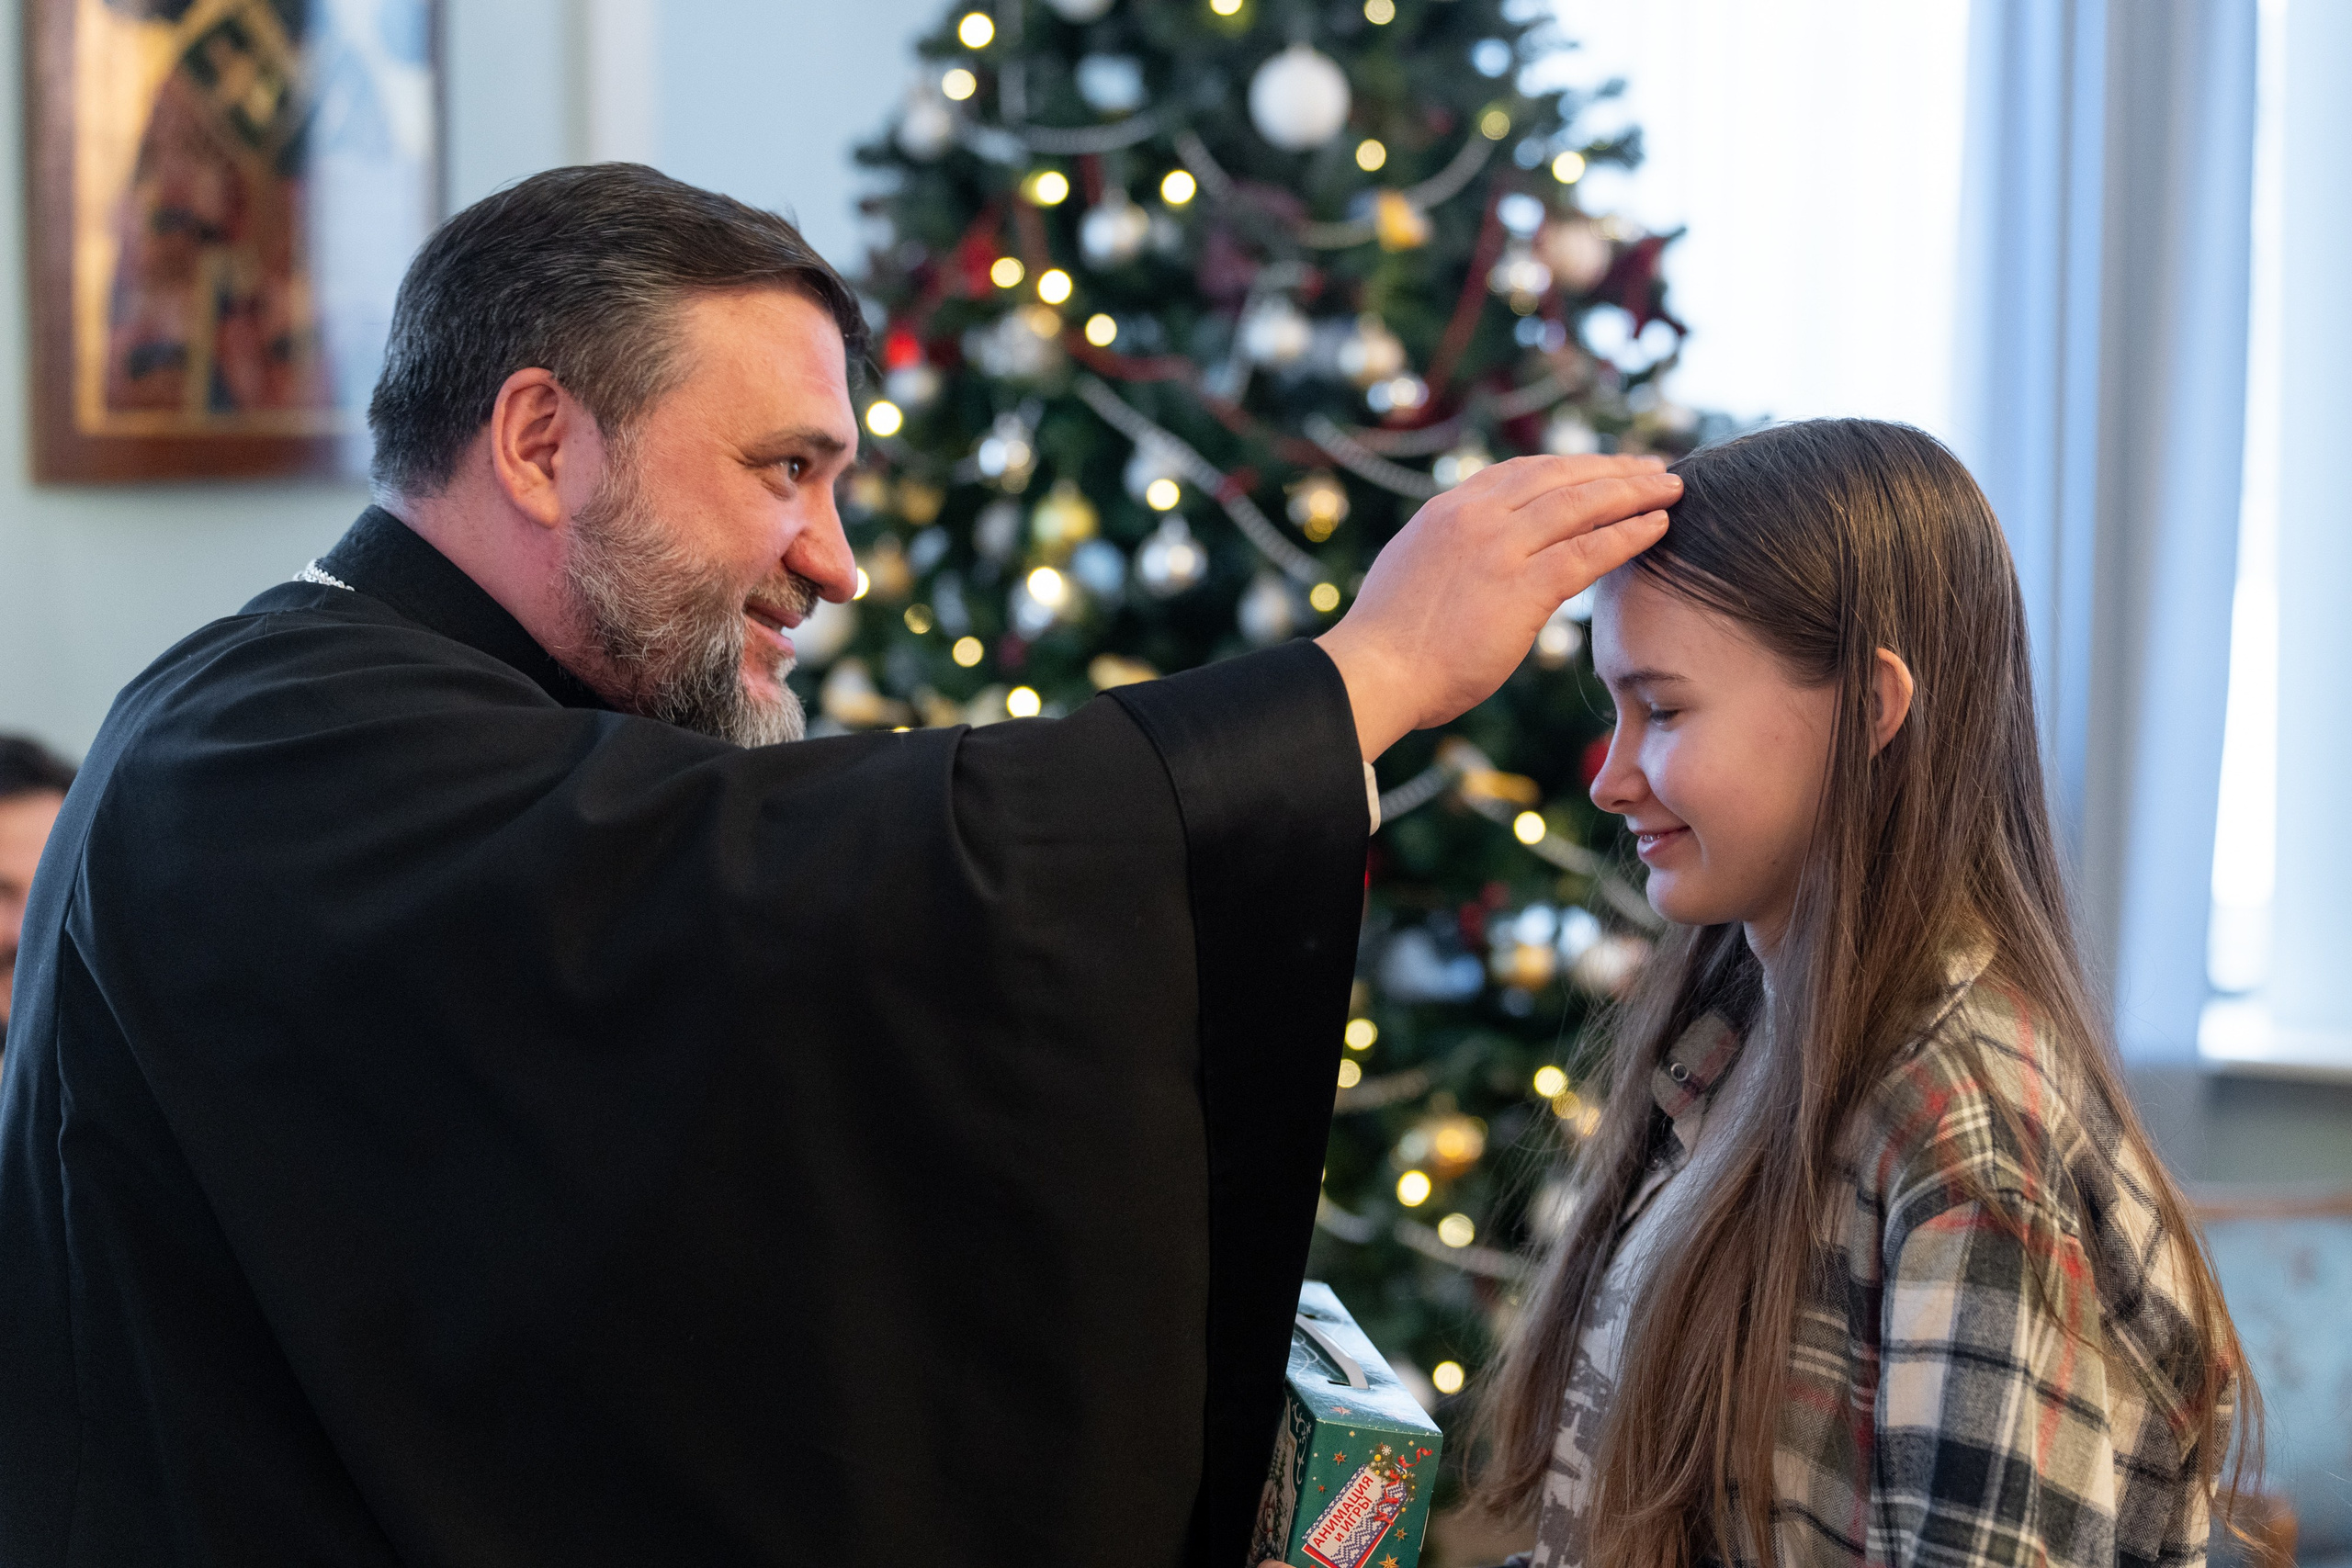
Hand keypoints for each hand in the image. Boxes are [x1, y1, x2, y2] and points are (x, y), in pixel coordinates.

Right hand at [1316, 453, 1679, 758]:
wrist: (1372, 674)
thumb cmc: (1389, 645)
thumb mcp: (1415, 574)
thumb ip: (1451, 556)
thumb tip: (1475, 565)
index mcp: (1447, 511)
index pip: (1521, 473)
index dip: (1570, 467)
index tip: (1603, 468)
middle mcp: (1474, 517)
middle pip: (1559, 476)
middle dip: (1612, 470)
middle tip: (1654, 468)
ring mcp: (1498, 548)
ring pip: (1581, 505)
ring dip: (1633, 493)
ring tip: (1671, 489)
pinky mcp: (1520, 586)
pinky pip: (1589, 552)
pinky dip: (1628, 535)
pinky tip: (1658, 527)